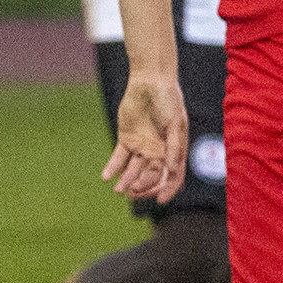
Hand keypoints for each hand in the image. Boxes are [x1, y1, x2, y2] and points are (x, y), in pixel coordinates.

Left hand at [102, 70, 186, 202]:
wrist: (150, 82)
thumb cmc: (168, 100)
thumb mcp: (175, 123)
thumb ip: (173, 146)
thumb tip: (171, 170)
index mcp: (173, 149)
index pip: (173, 175)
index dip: (168, 189)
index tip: (159, 200)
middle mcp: (158, 151)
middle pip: (152, 176)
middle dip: (144, 186)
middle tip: (134, 192)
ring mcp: (142, 146)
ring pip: (134, 170)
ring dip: (127, 181)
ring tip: (120, 189)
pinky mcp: (126, 139)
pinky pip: (119, 158)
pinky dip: (113, 168)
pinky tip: (106, 177)